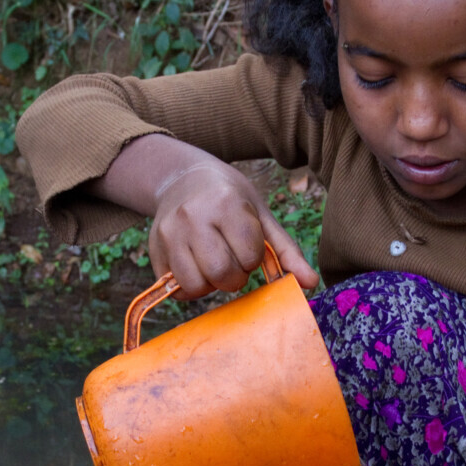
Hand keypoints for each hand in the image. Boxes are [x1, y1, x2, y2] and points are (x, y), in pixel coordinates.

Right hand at [87, 133, 318, 299]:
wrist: (183, 178)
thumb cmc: (230, 198)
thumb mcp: (261, 214)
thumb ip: (286, 250)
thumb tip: (311, 284)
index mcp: (226, 204)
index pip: (248, 255)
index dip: (252, 257)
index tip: (247, 246)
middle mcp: (193, 217)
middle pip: (221, 273)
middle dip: (234, 276)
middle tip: (232, 261)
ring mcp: (169, 233)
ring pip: (195, 285)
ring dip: (211, 284)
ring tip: (213, 264)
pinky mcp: (154, 248)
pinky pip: (175, 287)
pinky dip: (190, 286)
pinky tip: (196, 266)